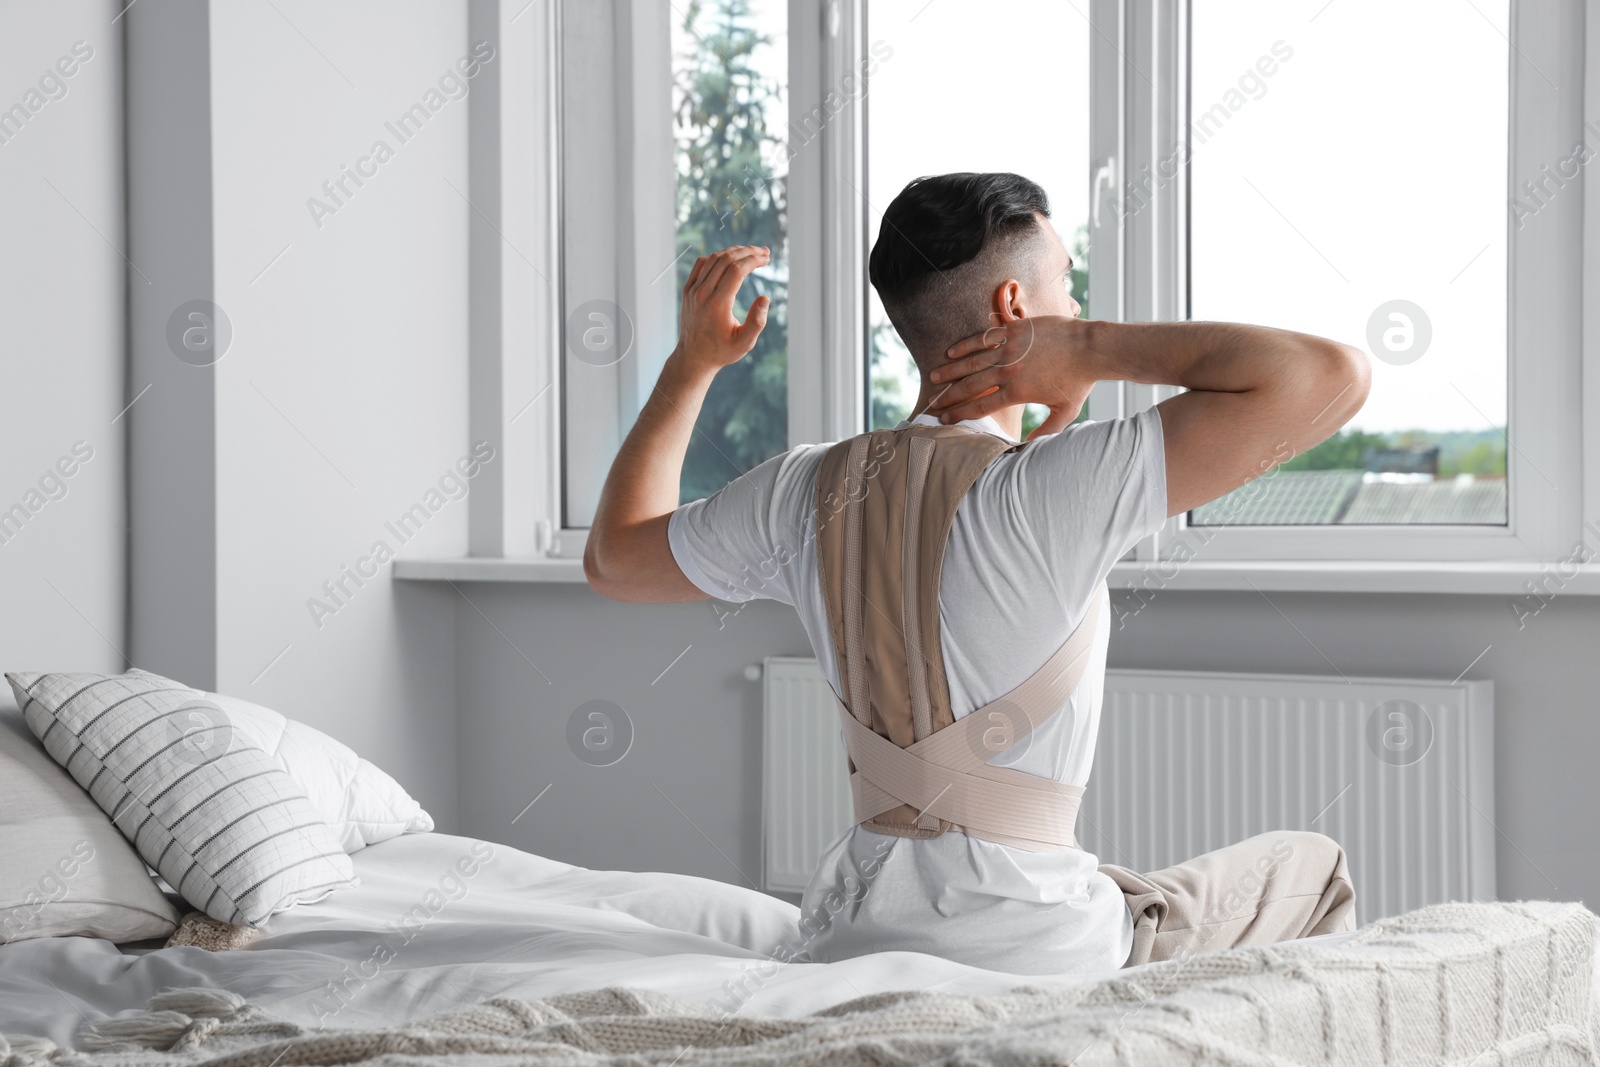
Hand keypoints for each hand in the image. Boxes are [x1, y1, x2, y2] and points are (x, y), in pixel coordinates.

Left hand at [674, 245, 771, 372]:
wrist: (694, 357)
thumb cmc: (722, 351)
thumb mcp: (745, 343)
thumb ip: (757, 322)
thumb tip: (765, 298)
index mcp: (718, 304)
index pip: (736, 270)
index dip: (754, 260)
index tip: (767, 258)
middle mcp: (702, 293)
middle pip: (726, 259)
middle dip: (748, 252)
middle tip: (764, 252)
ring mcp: (692, 290)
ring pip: (714, 259)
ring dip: (734, 252)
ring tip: (751, 253)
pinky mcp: (688, 290)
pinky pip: (702, 264)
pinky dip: (718, 257)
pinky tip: (731, 259)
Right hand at [926, 315, 1098, 439]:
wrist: (1091, 348)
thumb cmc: (1079, 381)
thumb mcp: (1064, 413)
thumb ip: (1046, 432)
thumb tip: (1029, 448)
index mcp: (1017, 392)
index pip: (981, 407)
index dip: (960, 414)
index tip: (945, 420)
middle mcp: (1008, 371)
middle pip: (970, 386)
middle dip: (949, 396)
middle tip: (933, 403)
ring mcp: (1009, 349)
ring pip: (971, 362)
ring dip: (950, 371)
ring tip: (934, 378)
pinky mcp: (1013, 331)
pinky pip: (983, 339)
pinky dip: (965, 346)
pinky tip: (951, 352)